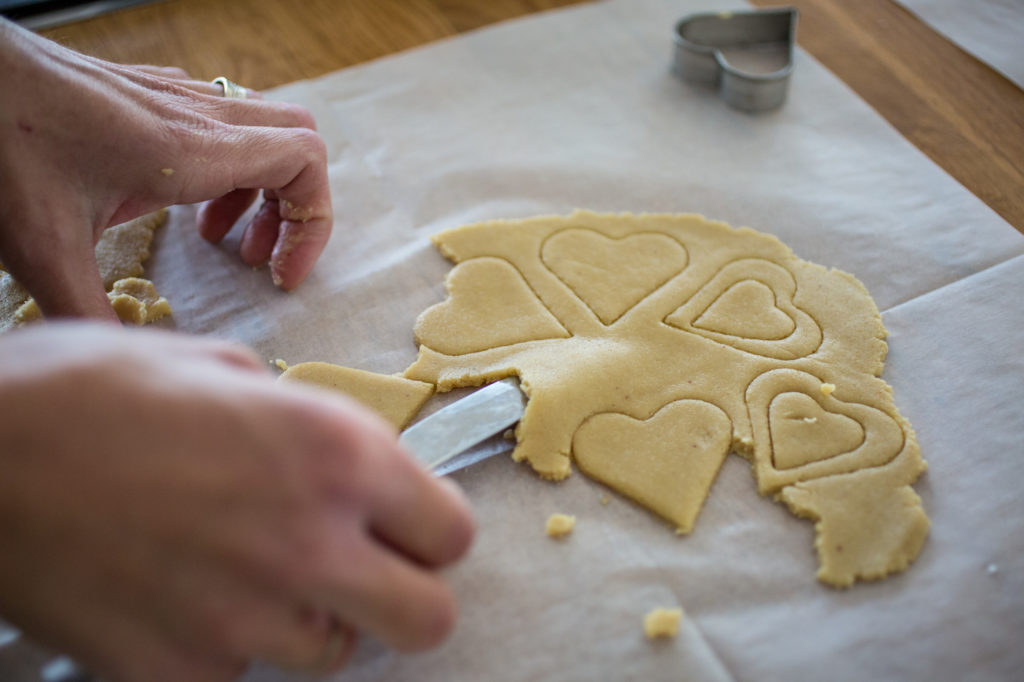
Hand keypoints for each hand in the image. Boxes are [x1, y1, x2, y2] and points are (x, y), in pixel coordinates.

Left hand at [0, 19, 332, 319]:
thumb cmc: (1, 144)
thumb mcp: (43, 246)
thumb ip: (90, 312)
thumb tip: (129, 366)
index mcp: (192, 150)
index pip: (304, 163)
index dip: (311, 225)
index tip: (279, 273)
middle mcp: (198, 116)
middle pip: (299, 142)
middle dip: (295, 208)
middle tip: (258, 258)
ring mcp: (178, 98)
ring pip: (266, 130)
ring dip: (262, 189)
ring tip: (222, 240)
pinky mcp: (154, 95)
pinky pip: (226, 123)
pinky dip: (230, 168)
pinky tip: (183, 205)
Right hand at [0, 323, 473, 681]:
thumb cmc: (89, 389)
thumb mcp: (220, 367)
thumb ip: (302, 419)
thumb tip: (336, 457)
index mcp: (332, 452)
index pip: (451, 532)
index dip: (430, 529)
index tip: (402, 524)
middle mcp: (306, 541)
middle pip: (427, 618)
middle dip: (404, 596)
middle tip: (359, 568)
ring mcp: (242, 620)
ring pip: (333, 653)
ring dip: (309, 618)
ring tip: (246, 570)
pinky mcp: (176, 673)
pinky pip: (239, 676)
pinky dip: (224, 647)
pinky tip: (181, 596)